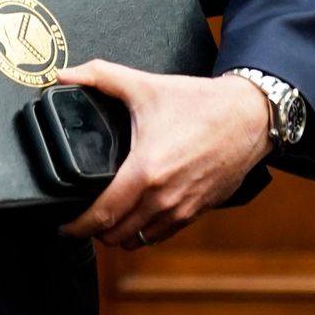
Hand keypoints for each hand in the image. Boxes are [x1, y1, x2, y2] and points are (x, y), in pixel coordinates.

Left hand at [56, 60, 271, 248]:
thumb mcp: (147, 86)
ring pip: (139, 240)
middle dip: (95, 231)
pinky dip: (146, 232)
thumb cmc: (201, 103)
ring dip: (120, 235)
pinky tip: (140, 216)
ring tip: (111, 219)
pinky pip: (163, 235)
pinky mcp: (198, 211)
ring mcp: (182, 208)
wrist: (250, 116)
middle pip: (116, 235)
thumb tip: (66, 74)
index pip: (102, 215)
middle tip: (84, 218)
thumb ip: (101, 76)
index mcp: (145, 171)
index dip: (77, 226)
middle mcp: (163, 197)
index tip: (65, 225)